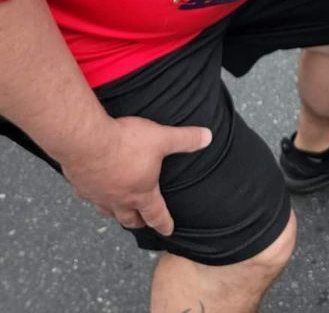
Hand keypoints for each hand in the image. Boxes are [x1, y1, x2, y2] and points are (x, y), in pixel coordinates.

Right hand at [60, 115, 211, 234]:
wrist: (87, 141)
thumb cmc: (125, 142)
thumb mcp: (162, 138)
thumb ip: (185, 139)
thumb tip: (207, 137)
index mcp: (141, 192)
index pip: (156, 214)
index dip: (164, 223)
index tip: (168, 231)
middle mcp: (118, 199)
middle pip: (129, 218)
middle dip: (138, 221)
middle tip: (142, 223)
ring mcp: (97, 195)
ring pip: (107, 212)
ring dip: (115, 213)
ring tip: (118, 211)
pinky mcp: (80, 185)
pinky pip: (89, 196)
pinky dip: (95, 196)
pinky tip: (94, 188)